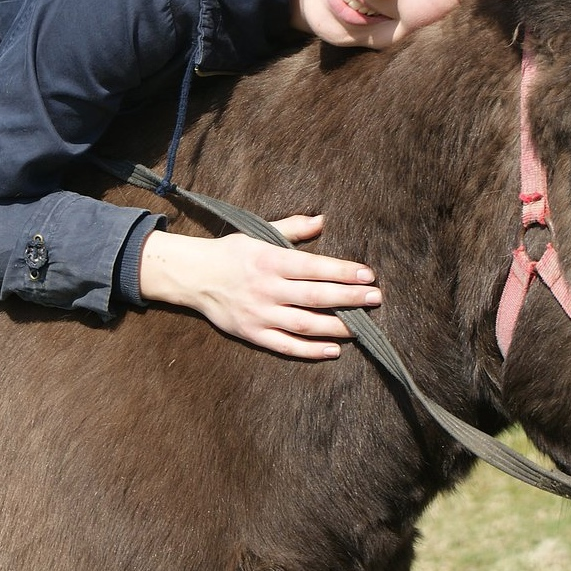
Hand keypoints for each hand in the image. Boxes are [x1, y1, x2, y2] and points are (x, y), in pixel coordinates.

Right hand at [137, 215, 379, 359]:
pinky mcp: (253, 334)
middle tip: (375, 299)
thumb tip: (323, 219)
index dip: (343, 271)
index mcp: (271, 260)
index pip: (315, 267)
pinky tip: (334, 350)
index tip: (368, 275)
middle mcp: (267, 288)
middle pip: (315, 296)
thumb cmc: (233, 253)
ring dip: (336, 326)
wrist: (194, 276)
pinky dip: (311, 351)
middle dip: (348, 298)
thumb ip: (293, 228)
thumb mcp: (260, 233)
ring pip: (304, 324)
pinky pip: (286, 346)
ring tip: (361, 327)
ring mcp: (260, 314)